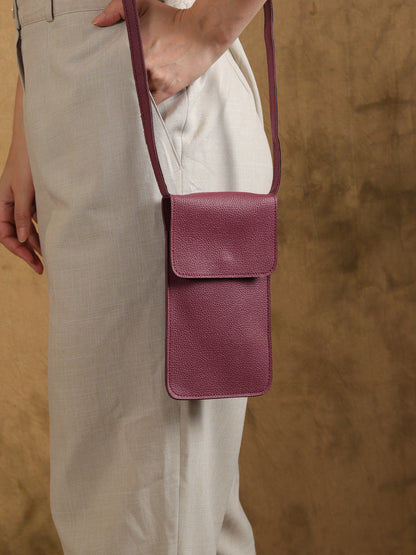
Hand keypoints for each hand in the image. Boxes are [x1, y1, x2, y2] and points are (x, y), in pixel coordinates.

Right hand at [0, 129, 42, 274]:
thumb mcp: (24, 190)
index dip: (17, 249)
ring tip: (51, 257)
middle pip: (17, 234)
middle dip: (28, 251)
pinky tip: (55, 238)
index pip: (4, 233)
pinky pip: (38, 218)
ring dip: (38, 242)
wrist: (39, 141)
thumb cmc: (27, 162)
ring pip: (28, 227)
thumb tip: (22, 239)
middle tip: (43, 268)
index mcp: (1, 202)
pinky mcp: (36, 197)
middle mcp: (11, 203)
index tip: (32, 260)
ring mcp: (24, 201)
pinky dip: (45, 229)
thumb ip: (22, 214)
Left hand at [91, 0, 224, 104]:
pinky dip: (142, 104)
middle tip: (101, 91)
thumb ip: (118, 10)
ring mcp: (157, 81)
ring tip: (116, 101)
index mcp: (136, 47)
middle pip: (120, 83)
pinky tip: (133, 106)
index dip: (102, 72)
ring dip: (127, 97)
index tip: (95, 76)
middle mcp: (145, 67)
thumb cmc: (172, 19)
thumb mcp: (144, 6)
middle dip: (112, 86)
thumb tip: (97, 22)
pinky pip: (149, 104)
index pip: (111, 65)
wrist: (203, 33)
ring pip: (135, 95)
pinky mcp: (167, 90)